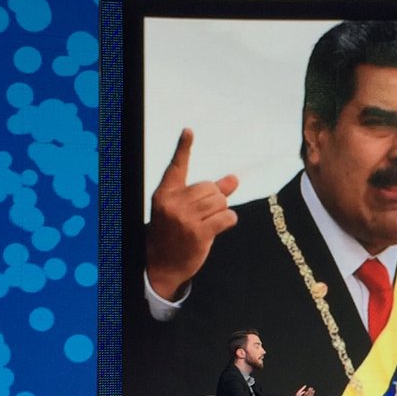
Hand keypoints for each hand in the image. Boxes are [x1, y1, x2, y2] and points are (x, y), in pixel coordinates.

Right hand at [145, 129, 239, 300]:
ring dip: (221, 211)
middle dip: (215, 199)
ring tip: (208, 222)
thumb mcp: (183, 210)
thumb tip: (234, 179)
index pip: (177, 167)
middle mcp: (173, 203)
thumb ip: (210, 193)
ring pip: (220, 202)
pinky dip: (229, 221)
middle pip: (210, 188)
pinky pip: (227, 217)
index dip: (184, 148)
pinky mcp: (199, 233)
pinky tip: (220, 226)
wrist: (162, 264)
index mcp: (165, 194)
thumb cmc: (175, 234)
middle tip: (204, 214)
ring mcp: (185, 218)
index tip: (189, 131)